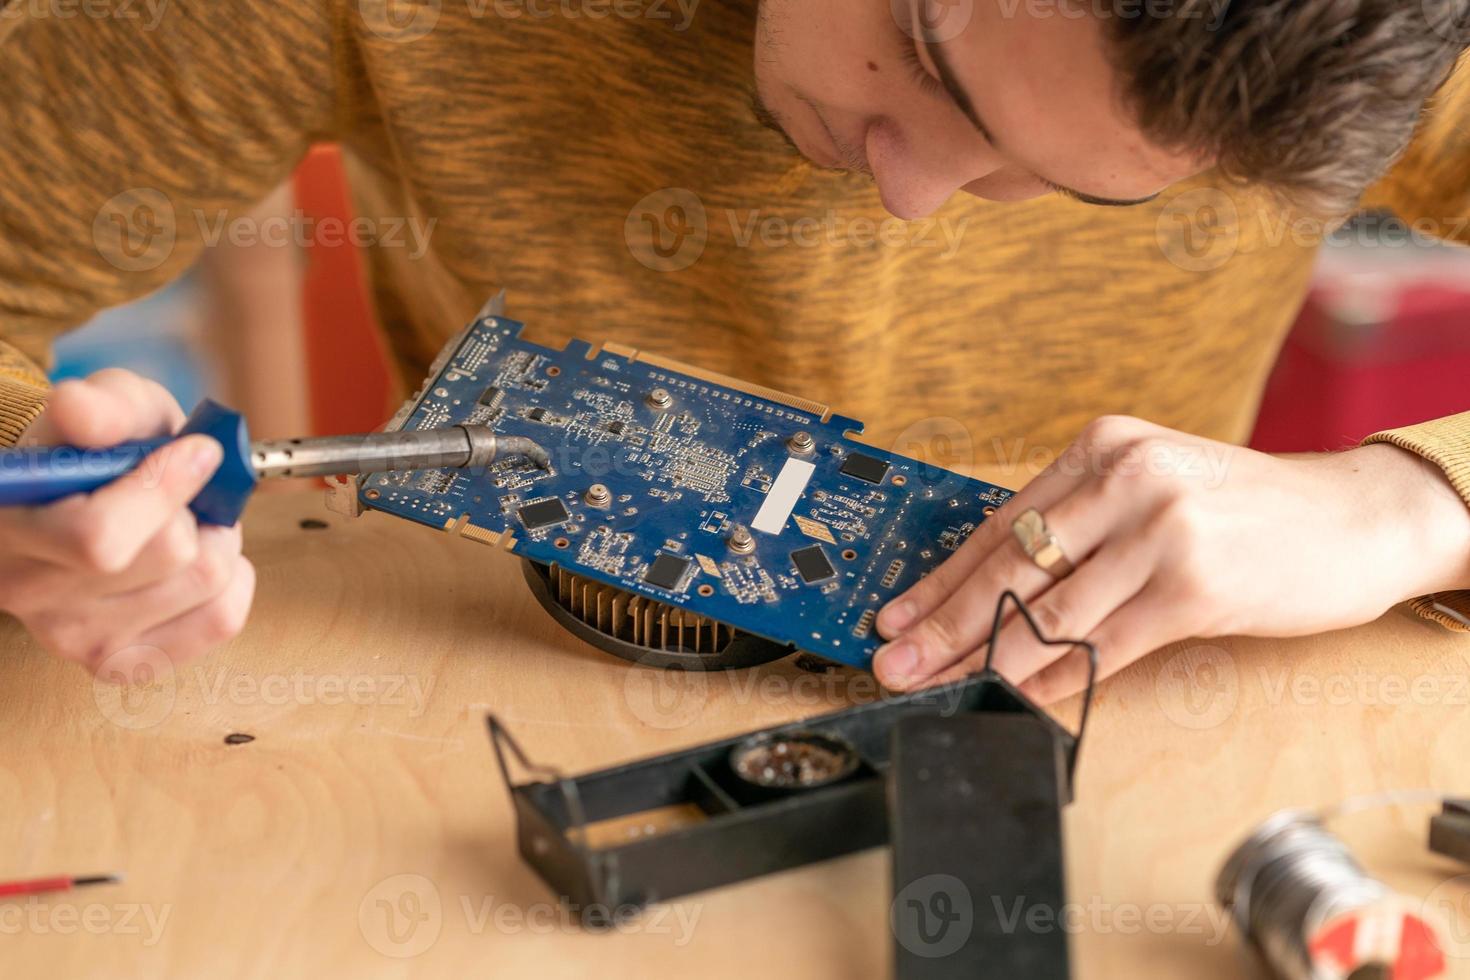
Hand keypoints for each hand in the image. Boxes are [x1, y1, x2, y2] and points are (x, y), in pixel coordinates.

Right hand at [0, 369, 255, 676]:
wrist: (86, 496)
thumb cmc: (96, 449)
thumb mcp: (104, 406)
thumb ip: (100, 405)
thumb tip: (80, 406)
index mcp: (9, 524)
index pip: (100, 537)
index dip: (164, 490)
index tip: (193, 452)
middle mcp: (28, 591)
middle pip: (171, 556)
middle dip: (199, 507)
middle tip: (187, 489)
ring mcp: (74, 638)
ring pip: (206, 582)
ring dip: (219, 540)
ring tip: (187, 522)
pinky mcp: (120, 663)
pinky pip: (220, 620)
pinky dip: (234, 581)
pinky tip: (200, 560)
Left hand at [873, 415, 1469, 701]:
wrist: (1350, 518)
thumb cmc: (1241, 510)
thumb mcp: (1152, 486)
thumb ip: (1079, 524)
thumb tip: (992, 591)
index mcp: (1102, 448)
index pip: (999, 524)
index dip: (938, 579)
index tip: (893, 617)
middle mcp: (1125, 478)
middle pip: (1010, 566)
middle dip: (943, 623)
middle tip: (895, 662)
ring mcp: (1159, 531)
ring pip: (1049, 610)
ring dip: (987, 659)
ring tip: (944, 687)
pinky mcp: (1193, 586)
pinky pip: (1104, 644)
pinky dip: (1057, 676)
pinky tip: (1020, 696)